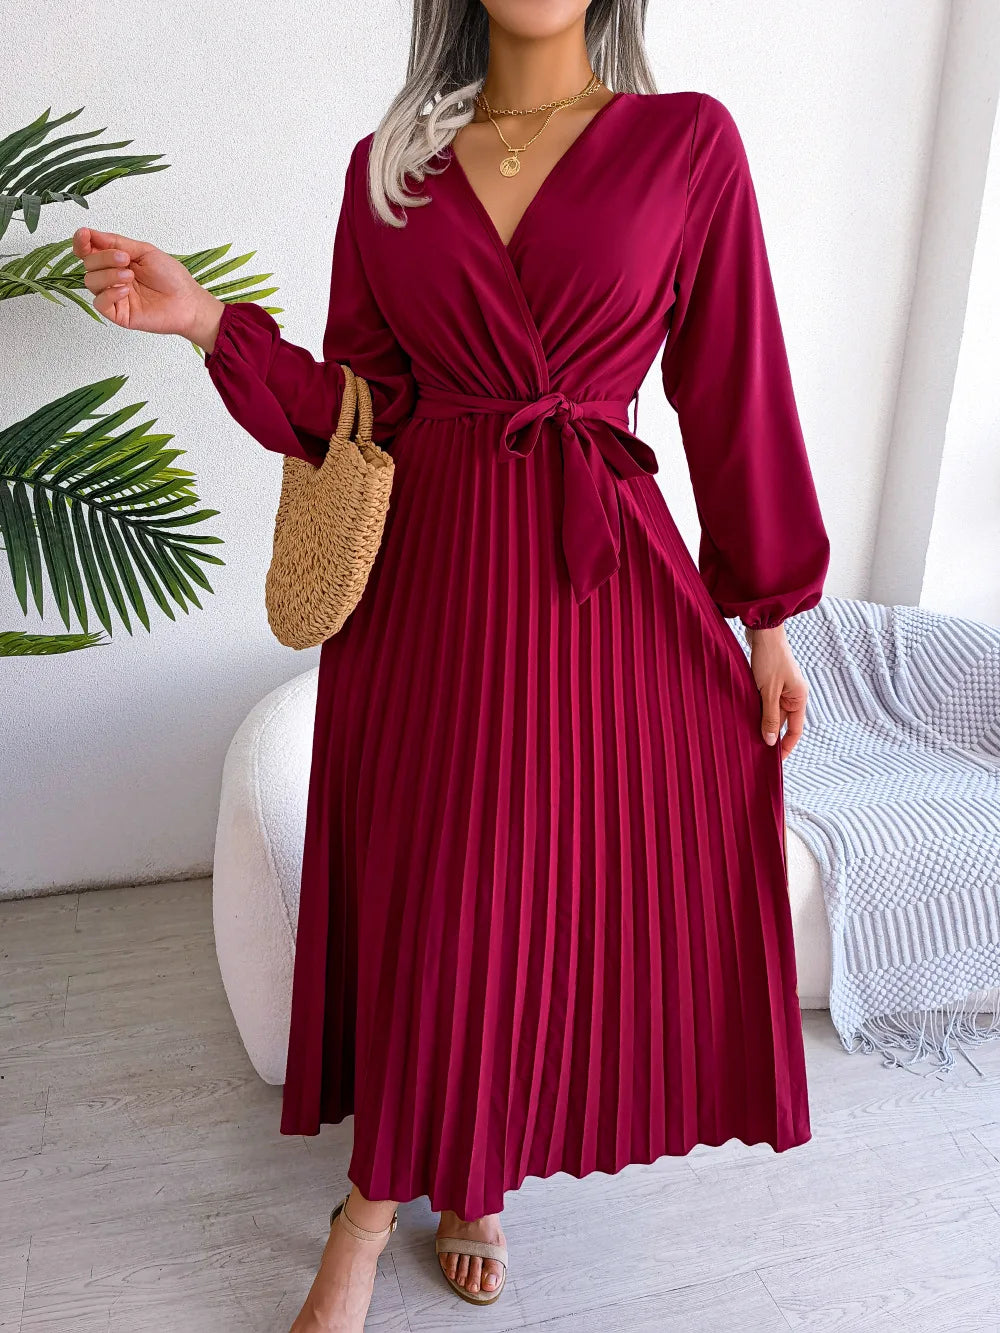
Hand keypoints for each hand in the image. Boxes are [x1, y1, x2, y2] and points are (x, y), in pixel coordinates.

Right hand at [72, 226, 223, 349]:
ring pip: (90, 282)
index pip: (88, 250)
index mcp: (116, 260)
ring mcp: (114, 296)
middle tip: (125, 259)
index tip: (84, 235)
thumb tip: (92, 233)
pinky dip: (109, 293)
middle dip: (104, 258)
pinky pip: (99, 302)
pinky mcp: (118, 313)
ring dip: (108, 275)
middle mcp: (112, 277)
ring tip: (130, 275)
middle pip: (88, 264)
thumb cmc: (171, 277)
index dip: (81, 242)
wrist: (187, 302)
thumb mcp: (144, 251)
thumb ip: (117, 242)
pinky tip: (125, 290)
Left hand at [745, 623, 808, 758]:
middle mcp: (793, 694)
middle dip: (769, 735)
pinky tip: (743, 717)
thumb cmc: (769, 659)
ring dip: (760, 721)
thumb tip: (769, 741)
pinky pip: (764, 701)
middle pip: (782, 722)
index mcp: (799, 698)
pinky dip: (756, 709)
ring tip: (746, 736)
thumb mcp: (768, 691)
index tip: (775, 761)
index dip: (786, 747)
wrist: (763, 630)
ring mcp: (781, 688)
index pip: (795, 730)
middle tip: (754, 751)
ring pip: (771, 712)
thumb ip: (769, 717)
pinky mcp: (769, 681)